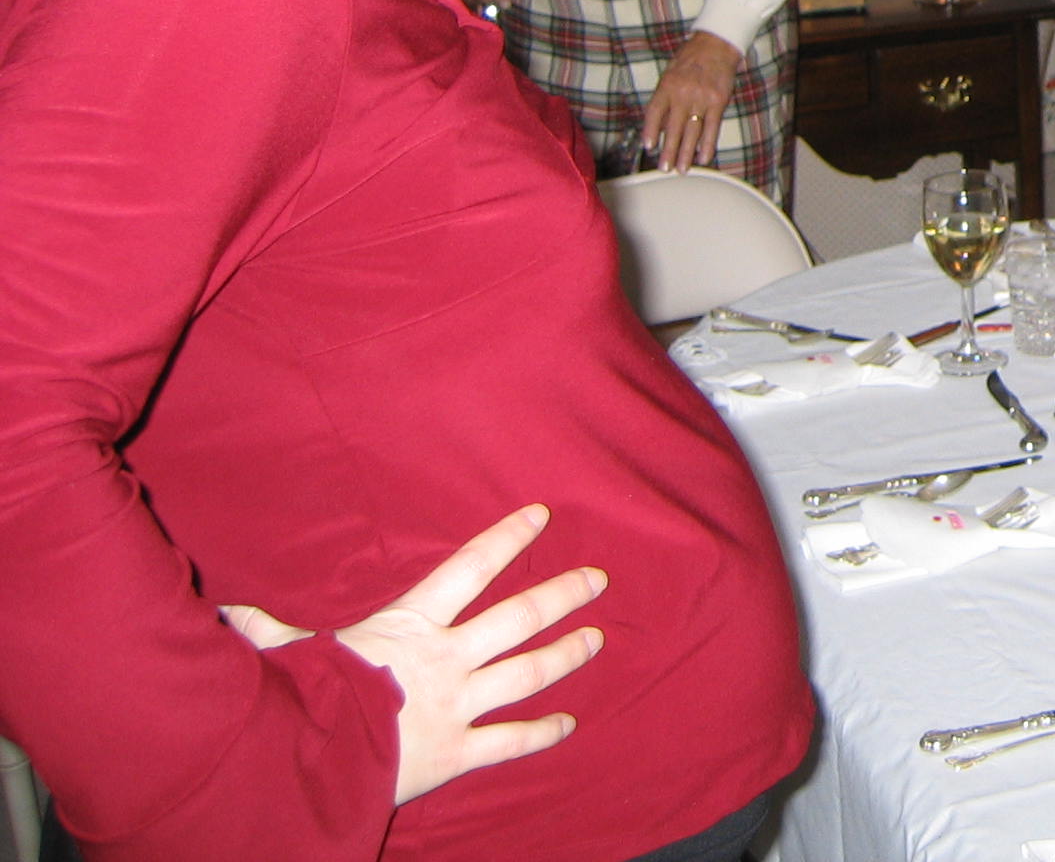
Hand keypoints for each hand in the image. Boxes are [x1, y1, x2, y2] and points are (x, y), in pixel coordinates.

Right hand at [221, 504, 605, 806]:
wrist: (313, 765)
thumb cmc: (302, 701)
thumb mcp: (290, 655)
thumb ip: (270, 630)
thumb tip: (231, 609)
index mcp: (412, 625)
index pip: (471, 568)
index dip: (508, 539)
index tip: (542, 516)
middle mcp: (447, 659)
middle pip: (519, 617)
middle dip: (561, 595)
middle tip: (597, 579)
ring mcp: (459, 705)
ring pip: (528, 673)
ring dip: (566, 654)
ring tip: (596, 638)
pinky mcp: (458, 752)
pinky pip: (511, 741)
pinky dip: (543, 733)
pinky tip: (568, 724)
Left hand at [643, 30, 739, 171]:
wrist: (716, 45)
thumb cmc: (691, 59)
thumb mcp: (670, 74)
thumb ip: (665, 99)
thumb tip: (662, 126)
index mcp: (667, 87)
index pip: (655, 113)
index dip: (651, 132)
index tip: (649, 147)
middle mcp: (683, 94)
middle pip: (673, 128)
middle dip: (669, 151)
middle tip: (665, 168)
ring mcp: (701, 99)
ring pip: (692, 132)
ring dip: (687, 153)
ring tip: (682, 169)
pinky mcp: (718, 102)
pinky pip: (712, 128)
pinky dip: (708, 144)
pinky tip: (704, 157)